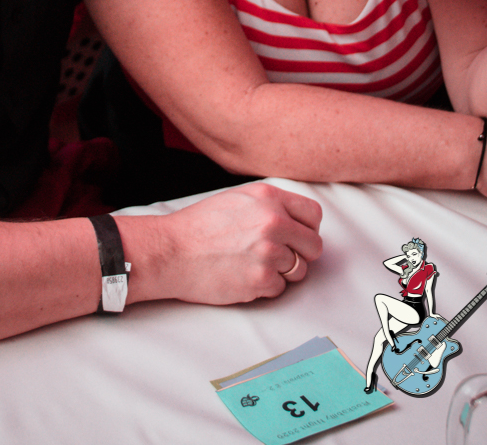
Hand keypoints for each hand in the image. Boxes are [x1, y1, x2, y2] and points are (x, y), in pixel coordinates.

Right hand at [149, 182, 321, 305]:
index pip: (313, 214)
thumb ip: (270, 205)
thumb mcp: (238, 198)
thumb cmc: (200, 225)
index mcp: (268, 197)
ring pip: (299, 270)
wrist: (172, 251)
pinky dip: (265, 287)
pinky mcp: (260, 279)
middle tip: (280, 257)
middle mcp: (273, 222)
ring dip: (282, 272)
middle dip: (301, 254)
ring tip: (254, 264)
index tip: (299, 237)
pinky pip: (280, 288)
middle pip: (314, 246)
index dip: (308, 229)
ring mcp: (269, 252)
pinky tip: (243, 275)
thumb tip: (296, 221)